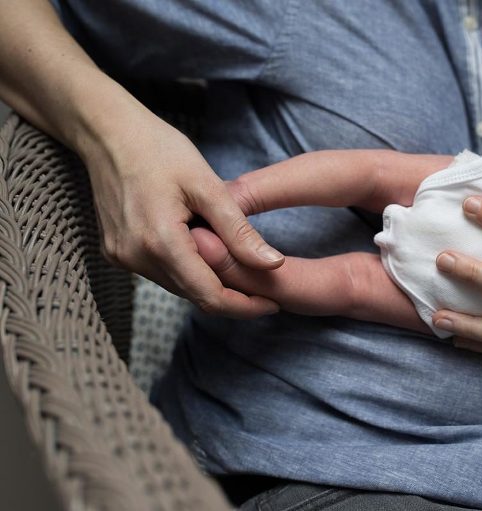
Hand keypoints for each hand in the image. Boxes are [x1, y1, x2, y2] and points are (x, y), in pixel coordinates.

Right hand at [83, 109, 284, 316]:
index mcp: (160, 242)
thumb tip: (272, 264)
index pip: (210, 296)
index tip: (273, 304)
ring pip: (179, 285)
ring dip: (210, 280)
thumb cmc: (159, 149)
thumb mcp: (208, 186)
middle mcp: (136, 258)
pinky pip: (162, 272)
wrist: (107, 132)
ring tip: (238, 262)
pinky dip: (188, 268)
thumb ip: (239, 231)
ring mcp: (123, 257)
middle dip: (232, 295)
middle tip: (265, 286)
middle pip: (195, 294)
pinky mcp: (117, 252)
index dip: (245, 306)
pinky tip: (206, 248)